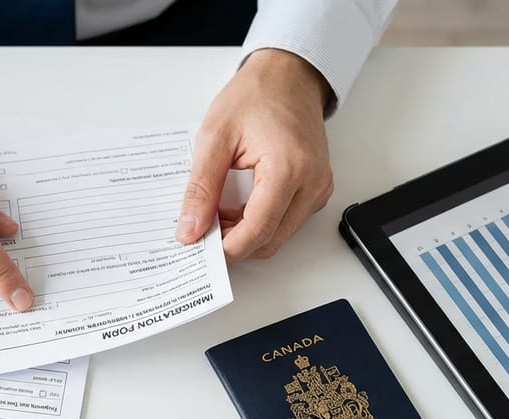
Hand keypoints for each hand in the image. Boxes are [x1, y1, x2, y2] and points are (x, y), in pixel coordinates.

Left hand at [176, 49, 334, 259]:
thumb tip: (190, 229)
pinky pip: (286, 222)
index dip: (226, 249)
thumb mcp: (214, 138)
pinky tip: (235, 208)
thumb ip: (201, 189)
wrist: (287, 75)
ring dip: (245, 234)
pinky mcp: (316, 189)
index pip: (257, 230)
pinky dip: (259, 223)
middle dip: (234, 244)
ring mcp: (319, 188)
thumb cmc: (255, 96)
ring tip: (215, 215)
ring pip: (278, 235)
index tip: (199, 253)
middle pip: (270, 240)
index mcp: (289, 169)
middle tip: (201, 232)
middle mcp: (312, 183)